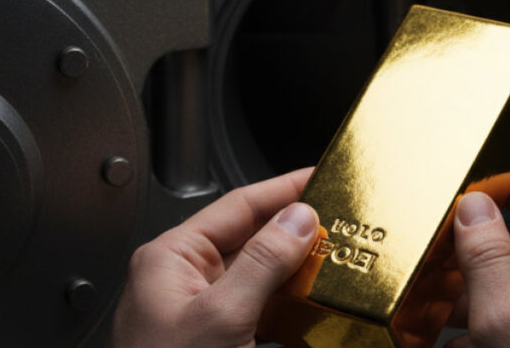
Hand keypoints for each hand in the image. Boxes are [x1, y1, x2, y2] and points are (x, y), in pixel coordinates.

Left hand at [107, 168, 317, 347]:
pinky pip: (254, 309)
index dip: (283, 189)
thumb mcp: (220, 318)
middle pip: (249, 237)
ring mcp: (195, 312)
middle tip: (338, 220)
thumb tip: (296, 219)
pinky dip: (283, 306)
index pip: (237, 205)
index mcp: (170, 259)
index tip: (320, 178)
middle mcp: (180, 280)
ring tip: (331, 261)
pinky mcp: (210, 341)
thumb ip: (261, 263)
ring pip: (255, 274)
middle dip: (295, 229)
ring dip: (293, 270)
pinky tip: (308, 308)